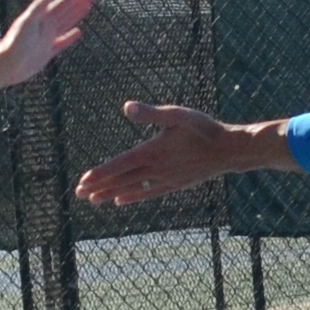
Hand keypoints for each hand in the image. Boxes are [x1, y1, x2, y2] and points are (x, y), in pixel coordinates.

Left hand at [0, 0, 95, 84]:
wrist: (7, 65)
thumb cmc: (14, 42)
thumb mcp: (28, 21)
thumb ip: (39, 5)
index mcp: (41, 17)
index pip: (62, 3)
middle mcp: (45, 26)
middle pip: (66, 11)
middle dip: (78, 3)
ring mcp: (47, 39)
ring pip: (66, 24)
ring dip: (76, 15)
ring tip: (87, 7)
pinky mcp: (47, 52)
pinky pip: (62, 42)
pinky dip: (70, 37)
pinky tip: (78, 32)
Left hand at [77, 100, 269, 210]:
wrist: (230, 150)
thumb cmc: (205, 129)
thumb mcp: (178, 115)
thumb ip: (151, 113)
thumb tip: (126, 107)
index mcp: (152, 152)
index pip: (119, 165)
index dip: (100, 174)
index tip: (83, 182)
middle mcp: (156, 169)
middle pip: (121, 180)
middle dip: (99, 187)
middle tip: (78, 195)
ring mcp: (165, 179)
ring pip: (132, 189)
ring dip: (111, 194)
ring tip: (93, 200)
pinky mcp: (174, 184)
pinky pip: (148, 193)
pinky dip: (132, 197)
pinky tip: (120, 201)